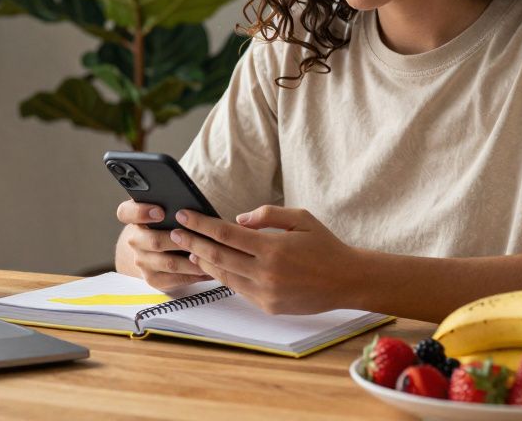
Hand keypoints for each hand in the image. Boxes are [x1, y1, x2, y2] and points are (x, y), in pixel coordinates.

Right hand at [114, 200, 211, 290]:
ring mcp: (142, 261)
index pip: (126, 212)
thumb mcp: (163, 207)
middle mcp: (134, 240)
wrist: (151, 249)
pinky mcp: (153, 278)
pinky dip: (193, 275)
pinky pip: (175, 278)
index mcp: (133, 217)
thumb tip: (192, 204)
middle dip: (178, 240)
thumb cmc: (164, 222)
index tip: (161, 212)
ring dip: (191, 260)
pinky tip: (208, 269)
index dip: (141, 212)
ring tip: (210, 255)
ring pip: (168, 262)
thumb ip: (171, 203)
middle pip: (153, 241)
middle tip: (197, 237)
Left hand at [170, 205, 359, 314]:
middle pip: (217, 256)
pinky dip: (222, 276)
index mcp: (272, 248)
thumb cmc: (324, 246)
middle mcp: (265, 273)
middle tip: (174, 232)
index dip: (201, 224)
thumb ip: (267, 214)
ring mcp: (265, 293)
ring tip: (188, 249)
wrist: (347, 281)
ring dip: (203, 262)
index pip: (225, 234)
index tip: (184, 216)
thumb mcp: (300, 218)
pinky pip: (238, 289)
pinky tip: (213, 266)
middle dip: (192, 242)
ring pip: (223, 276)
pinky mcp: (268, 307)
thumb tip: (237, 220)